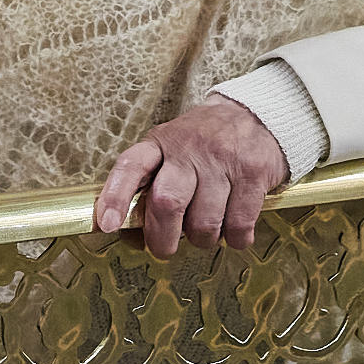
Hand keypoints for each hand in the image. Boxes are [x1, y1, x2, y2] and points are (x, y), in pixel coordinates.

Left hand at [95, 96, 291, 255]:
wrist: (256, 115)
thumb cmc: (204, 144)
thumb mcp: (171, 151)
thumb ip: (151, 188)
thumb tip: (132, 238)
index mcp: (160, 143)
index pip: (131, 165)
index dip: (115, 196)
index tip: (107, 225)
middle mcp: (189, 149)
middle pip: (167, 202)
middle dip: (163, 238)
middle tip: (165, 249)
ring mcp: (222, 160)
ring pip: (204, 223)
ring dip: (204, 239)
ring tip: (208, 229)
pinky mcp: (252, 173)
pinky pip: (238, 225)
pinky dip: (235, 238)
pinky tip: (235, 229)